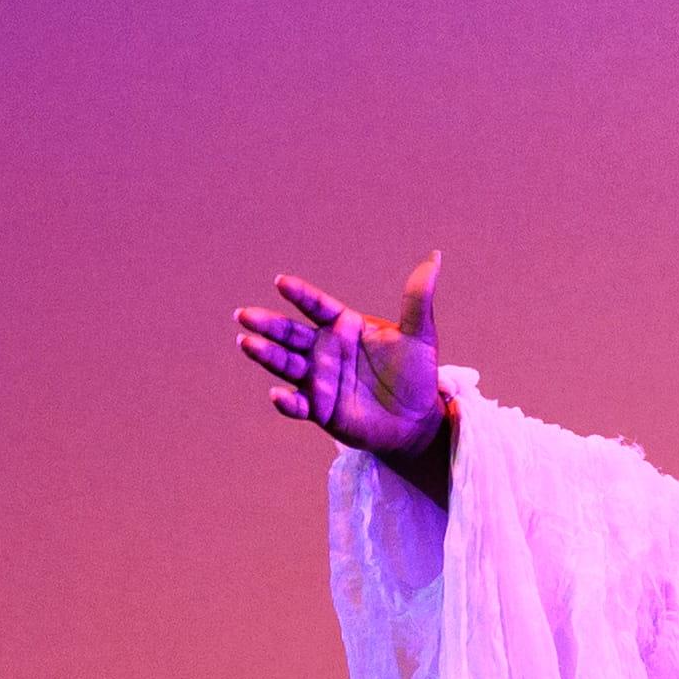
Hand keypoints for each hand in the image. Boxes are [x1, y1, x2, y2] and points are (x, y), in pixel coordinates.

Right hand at [235, 253, 451, 473]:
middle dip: (267, 324)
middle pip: (290, 333)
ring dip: (266, 355)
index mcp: (344, 325)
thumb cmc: (416, 373)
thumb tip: (434, 258)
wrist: (417, 420)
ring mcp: (319, 379)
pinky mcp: (320, 409)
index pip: (317, 306)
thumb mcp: (420, 335)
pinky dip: (287, 402)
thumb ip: (418, 300)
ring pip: (286, 364)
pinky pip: (298, 404)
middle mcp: (325, 349)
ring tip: (247, 344)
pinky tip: (276, 394)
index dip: (300, 295)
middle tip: (244, 315)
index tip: (281, 282)